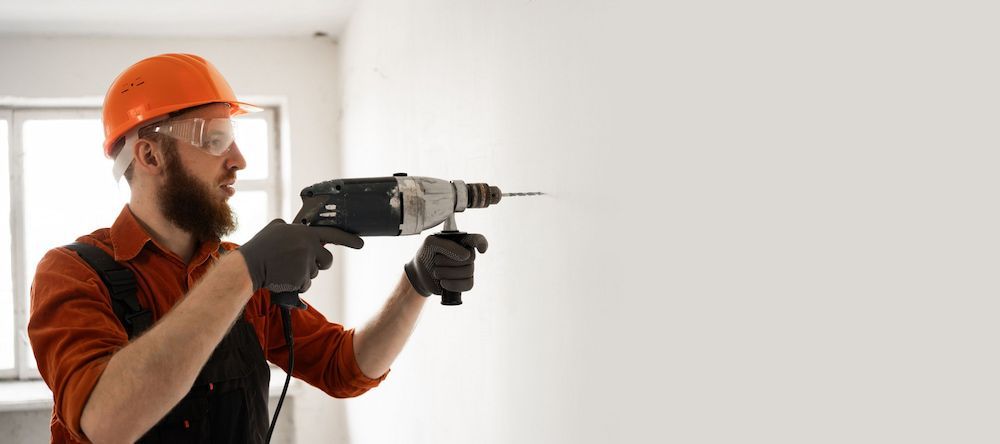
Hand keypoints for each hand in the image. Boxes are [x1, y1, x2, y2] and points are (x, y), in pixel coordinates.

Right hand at [238, 219, 363, 291]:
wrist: (249, 265)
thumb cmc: (261, 246)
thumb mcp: (277, 228)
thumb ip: (291, 228)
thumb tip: (295, 228)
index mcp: (306, 233)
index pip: (333, 234)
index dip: (349, 239)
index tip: (361, 243)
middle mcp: (310, 248)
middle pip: (327, 261)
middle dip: (319, 264)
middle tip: (302, 263)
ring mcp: (306, 264)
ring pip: (314, 274)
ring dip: (303, 274)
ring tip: (284, 269)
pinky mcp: (301, 279)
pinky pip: (305, 285)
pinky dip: (296, 284)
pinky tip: (283, 277)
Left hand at [404, 233, 488, 296]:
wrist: (419, 273)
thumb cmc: (426, 254)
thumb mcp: (430, 243)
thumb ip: (447, 245)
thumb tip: (466, 256)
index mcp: (462, 241)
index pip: (478, 240)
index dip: (482, 244)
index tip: (481, 250)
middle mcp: (467, 255)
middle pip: (470, 258)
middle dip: (449, 261)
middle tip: (436, 260)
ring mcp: (467, 270)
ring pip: (468, 272)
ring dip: (447, 272)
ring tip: (436, 271)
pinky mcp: (464, 283)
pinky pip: (468, 285)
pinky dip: (453, 284)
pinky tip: (443, 282)